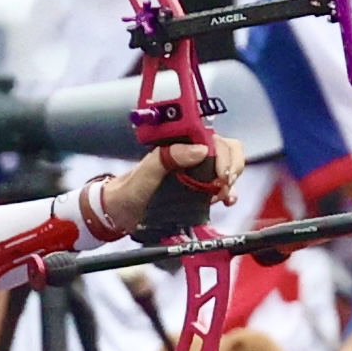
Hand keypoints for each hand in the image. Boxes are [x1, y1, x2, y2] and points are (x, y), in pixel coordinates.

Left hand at [100, 137, 248, 231]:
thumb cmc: (127, 191)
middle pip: (226, 148)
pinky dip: (229, 191)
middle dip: (231, 166)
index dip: (221, 152)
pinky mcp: (199, 187)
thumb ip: (166, 158)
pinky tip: (225, 200)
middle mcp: (190, 152)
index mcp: (178, 142)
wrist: (119, 214)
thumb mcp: (144, 174)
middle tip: (222, 184)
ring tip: (224, 196)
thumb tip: (200, 149)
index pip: (211, 136)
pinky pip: (222, 184)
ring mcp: (196, 170)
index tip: (219, 172)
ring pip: (228, 165)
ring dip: (232, 179)